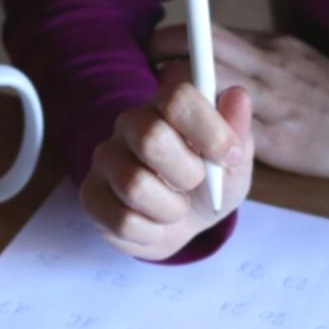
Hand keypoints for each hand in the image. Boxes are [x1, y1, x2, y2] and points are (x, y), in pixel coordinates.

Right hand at [79, 80, 253, 260]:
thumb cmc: (210, 183)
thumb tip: (237, 96)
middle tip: (196, 184)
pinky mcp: (91, 196)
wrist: (185, 224)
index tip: (229, 156)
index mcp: (166, 105)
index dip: (209, 129)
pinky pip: (122, 220)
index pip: (177, 97)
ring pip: (134, 185)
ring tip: (177, 209)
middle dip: (188, 173)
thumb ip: (237, 129)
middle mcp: (129, 123)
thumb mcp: (235, 161)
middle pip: (150, 138)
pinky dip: (152, 232)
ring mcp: (105, 159)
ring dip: (171, 209)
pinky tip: (155, 225)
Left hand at [151, 24, 328, 181]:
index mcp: (277, 47)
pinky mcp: (278, 139)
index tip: (156, 48)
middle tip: (144, 74)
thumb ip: (265, 60)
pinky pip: (226, 132)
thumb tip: (224, 59)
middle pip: (201, 48)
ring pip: (207, 86)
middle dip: (164, 56)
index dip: (177, 39)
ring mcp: (275, 102)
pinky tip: (186, 144)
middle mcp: (272, 66)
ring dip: (174, 96)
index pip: (213, 32)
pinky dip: (199, 134)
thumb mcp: (305, 65)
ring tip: (158, 109)